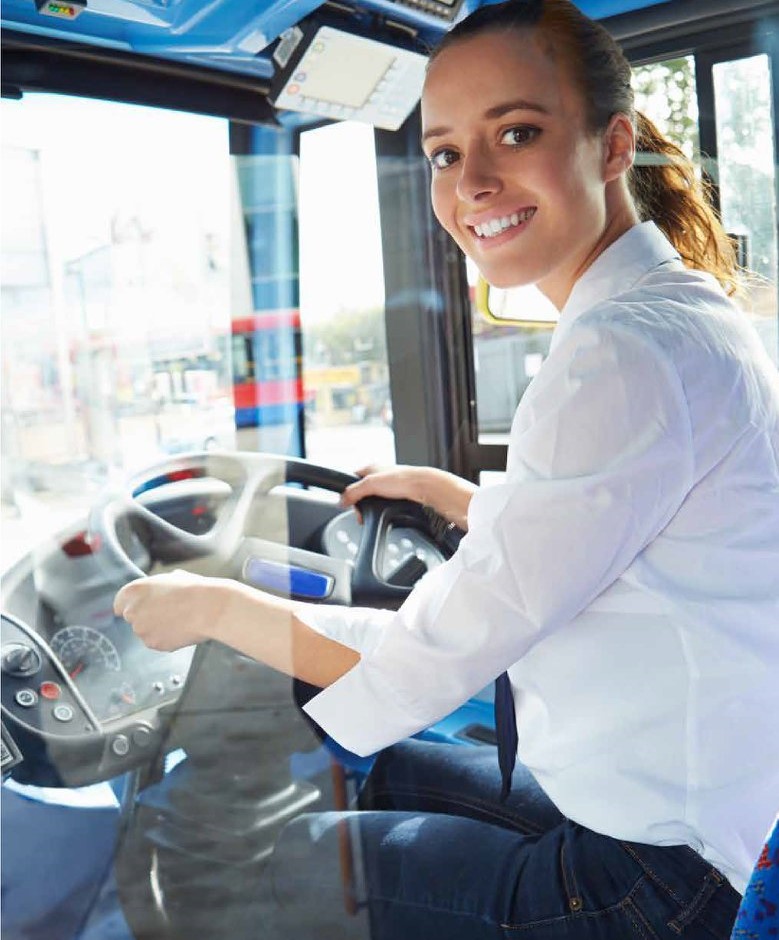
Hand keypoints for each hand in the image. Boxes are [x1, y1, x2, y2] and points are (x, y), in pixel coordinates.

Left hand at [114, 569, 229, 651]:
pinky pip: (157, 642)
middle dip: (146, 617)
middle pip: (133, 618)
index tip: (141, 607)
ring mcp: (141, 630)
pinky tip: (181, 629)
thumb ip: (157, 586)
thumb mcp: (172, 578)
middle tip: (167, 612)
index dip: (132, 605)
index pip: (119, 603)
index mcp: (133, 591)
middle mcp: (132, 611)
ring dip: (157, 628)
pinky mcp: (153, 644)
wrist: (208, 608)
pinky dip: (167, 638)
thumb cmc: (193, 590)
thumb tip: (162, 588)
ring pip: (146, 631)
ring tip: (179, 620)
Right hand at [340, 465, 430, 519]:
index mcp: (371, 468)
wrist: (424, 487)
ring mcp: (389, 485)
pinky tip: (385, 512)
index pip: (352, 478)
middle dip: (361, 504)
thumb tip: (341, 500)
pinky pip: (384, 503)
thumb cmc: (402, 479)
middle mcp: (380, 475)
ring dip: (372, 508)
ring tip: (373, 513)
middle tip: (361, 514)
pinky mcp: (398, 494)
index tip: (348, 503)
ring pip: (374, 499)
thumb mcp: (371, 484)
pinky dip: (382, 509)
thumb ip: (354, 492)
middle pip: (363, 492)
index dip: (348, 492)